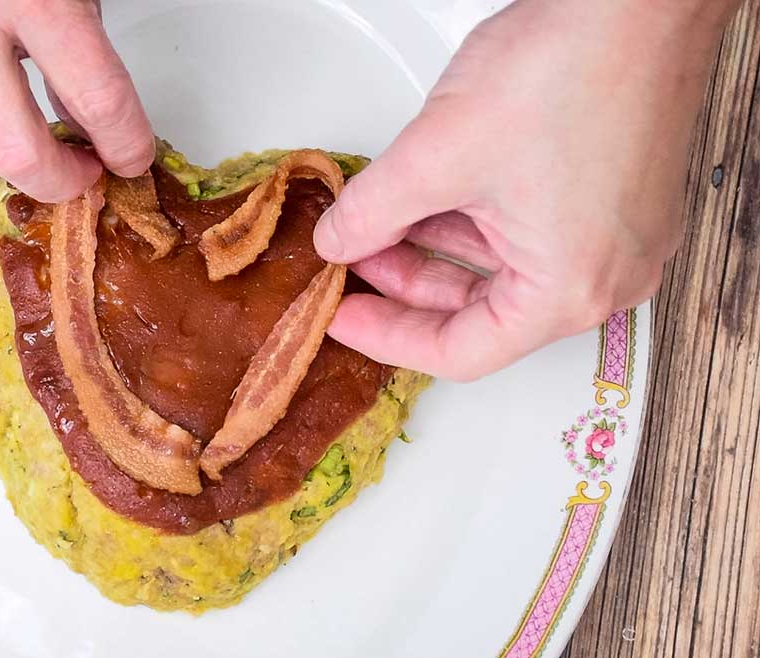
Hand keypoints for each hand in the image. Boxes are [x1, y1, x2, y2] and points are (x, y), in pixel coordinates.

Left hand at [313, 0, 737, 379]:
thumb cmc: (574, 66)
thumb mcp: (437, 154)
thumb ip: (372, 213)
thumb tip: (338, 241)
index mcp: (570, 290)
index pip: (462, 352)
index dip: (388, 338)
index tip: (342, 317)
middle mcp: (607, 277)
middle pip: (482, 313)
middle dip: (406, 287)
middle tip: (350, 265)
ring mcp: (618, 238)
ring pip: (503, 269)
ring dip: (435, 250)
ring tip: (376, 224)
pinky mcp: (616, 199)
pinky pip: (532, 234)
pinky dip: (473, 222)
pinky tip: (426, 199)